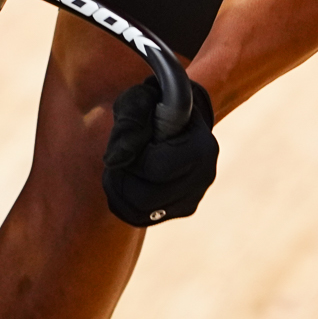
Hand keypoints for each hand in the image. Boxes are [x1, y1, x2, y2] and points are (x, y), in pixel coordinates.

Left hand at [101, 77, 216, 226]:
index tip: (130, 142)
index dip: (131, 159)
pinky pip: (140, 218)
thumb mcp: (140, 100)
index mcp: (202, 148)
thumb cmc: (156, 103)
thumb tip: (113, 160)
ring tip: (122, 166)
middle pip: (146, 198)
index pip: (155, 169)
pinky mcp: (181, 209)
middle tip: (120, 157)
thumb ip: (128, 123)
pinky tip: (125, 180)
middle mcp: (204, 178)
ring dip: (119, 190)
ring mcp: (194, 197)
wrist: (178, 115)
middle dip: (122, 178)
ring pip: (139, 213)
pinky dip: (123, 202)